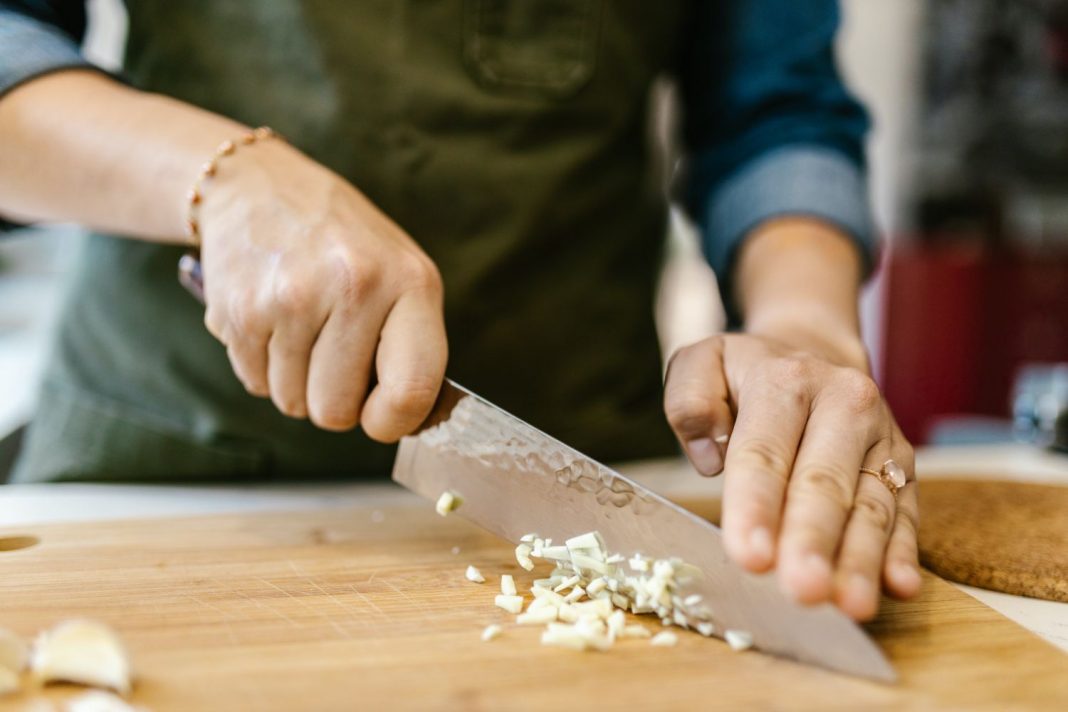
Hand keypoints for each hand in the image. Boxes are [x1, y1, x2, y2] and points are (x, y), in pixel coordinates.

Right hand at [198, 139, 446, 439]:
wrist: (257, 186)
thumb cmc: (344, 243)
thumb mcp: (400, 273)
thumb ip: (411, 345)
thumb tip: (403, 421)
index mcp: (411, 282)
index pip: (411, 390)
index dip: (393, 422)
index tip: (380, 416)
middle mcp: (354, 287)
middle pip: (336, 411)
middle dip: (333, 399)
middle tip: (332, 355)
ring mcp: (292, 298)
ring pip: (291, 402)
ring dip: (295, 380)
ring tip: (301, 326)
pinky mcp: (240, 309)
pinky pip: (254, 382)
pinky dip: (262, 364)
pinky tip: (271, 319)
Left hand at [664, 332, 919, 620]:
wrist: (812, 351)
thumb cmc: (746, 374)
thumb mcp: (703, 364)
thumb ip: (690, 400)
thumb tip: (709, 454)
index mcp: (785, 381)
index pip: (764, 452)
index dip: (756, 506)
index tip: (749, 555)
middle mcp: (842, 403)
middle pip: (823, 482)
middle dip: (812, 541)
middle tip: (802, 589)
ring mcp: (879, 437)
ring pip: (871, 504)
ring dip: (859, 559)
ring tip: (849, 604)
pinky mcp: (903, 467)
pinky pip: (905, 512)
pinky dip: (903, 551)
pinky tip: (898, 585)